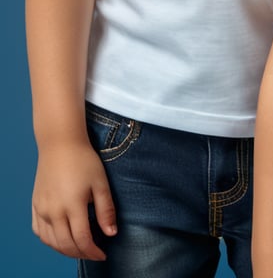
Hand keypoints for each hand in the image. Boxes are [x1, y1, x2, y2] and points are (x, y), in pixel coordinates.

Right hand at [31, 139, 116, 259]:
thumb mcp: (101, 182)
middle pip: (66, 244)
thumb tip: (111, 233)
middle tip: (93, 253)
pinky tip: (60, 239)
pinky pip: (39, 232)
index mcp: (72, 205)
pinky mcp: (35, 205)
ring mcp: (42, 209)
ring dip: (65, 250)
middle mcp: (54, 211)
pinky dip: (50, 241)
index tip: (103, 254)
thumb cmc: (84, 160)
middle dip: (81, 253)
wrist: (60, 144)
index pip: (82, 239)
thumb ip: (106, 210)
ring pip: (51, 242)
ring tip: (79, 249)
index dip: (93, 251)